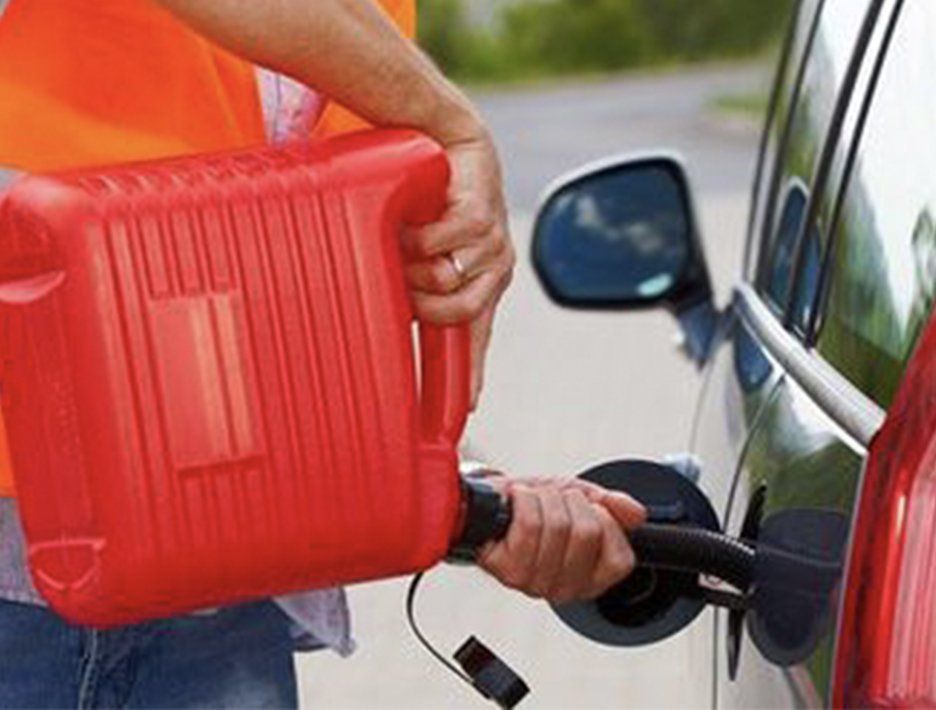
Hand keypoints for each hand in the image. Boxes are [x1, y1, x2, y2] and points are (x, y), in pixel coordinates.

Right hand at [402, 128, 514, 408]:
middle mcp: (494, 271)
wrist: (444, 138)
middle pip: (454, 316)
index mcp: (481, 285)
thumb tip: (392, 318)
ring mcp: (493, 246)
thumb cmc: (429, 199)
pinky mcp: (483, 218)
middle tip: (404, 271)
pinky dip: (417, 236)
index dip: (471, 377)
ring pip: (444, 283)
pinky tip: (417, 218)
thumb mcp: (419, 253)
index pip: (477, 341)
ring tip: (410, 237)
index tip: (465, 412)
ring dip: (415, 263)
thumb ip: (414, 287)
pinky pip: (439, 247)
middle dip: (420, 301)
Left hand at [477, 477, 646, 604]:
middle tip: (553, 500)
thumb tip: (636, 514)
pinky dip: (523, 499)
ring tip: (532, 500)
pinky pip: (529, 525)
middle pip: (587, 532)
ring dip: (544, 498)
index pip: (619, 558)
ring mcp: (534, 583)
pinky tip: (516, 501)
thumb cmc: (531, 505)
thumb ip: (612, 506)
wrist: (485, 504)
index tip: (586, 508)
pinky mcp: (507, 571)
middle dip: (570, 501)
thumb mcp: (579, 498)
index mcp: (589, 578)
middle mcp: (563, 588)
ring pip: (557, 526)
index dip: (606, 519)